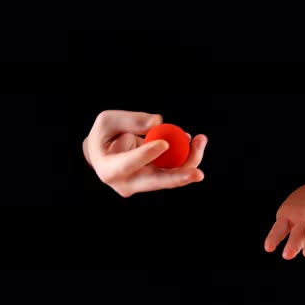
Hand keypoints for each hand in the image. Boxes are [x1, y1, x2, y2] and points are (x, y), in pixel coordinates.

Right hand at [83, 110, 207, 197]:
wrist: (105, 151)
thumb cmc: (104, 134)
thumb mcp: (109, 120)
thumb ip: (132, 120)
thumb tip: (157, 122)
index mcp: (109, 170)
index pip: (128, 164)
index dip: (146, 155)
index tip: (164, 143)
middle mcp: (127, 183)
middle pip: (155, 182)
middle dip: (177, 178)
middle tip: (198, 174)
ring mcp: (143, 184)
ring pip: (170, 177)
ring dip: (189, 160)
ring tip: (200, 140)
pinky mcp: (156, 179)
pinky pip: (175, 170)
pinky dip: (187, 156)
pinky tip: (195, 143)